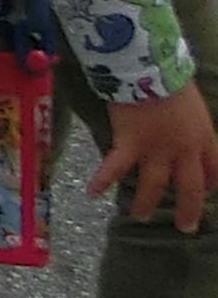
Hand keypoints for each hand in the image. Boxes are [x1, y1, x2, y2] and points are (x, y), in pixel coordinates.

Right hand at [95, 80, 217, 233]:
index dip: (212, 183)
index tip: (206, 191)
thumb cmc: (172, 78)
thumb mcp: (194, 103)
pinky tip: (92, 192)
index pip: (215, 170)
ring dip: (146, 203)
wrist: (149, 70)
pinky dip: (103, 180)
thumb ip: (193, 122)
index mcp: (204, 137)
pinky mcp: (129, 144)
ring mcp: (156, 150)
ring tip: (139, 217)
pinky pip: (115, 167)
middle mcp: (183, 150)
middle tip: (185, 227)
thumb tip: (188, 126)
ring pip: (154, 185)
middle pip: (190, 187)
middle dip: (189, 209)